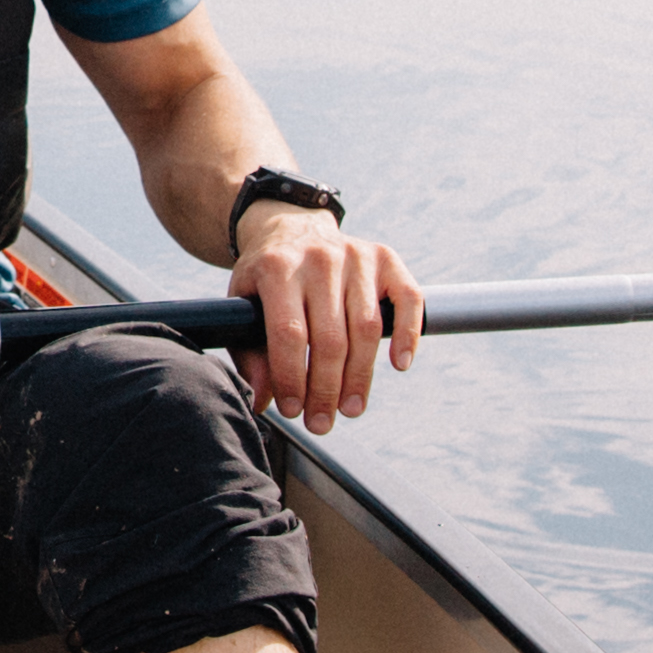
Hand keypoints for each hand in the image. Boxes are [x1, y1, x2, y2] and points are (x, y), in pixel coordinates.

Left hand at [229, 210, 418, 433]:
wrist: (292, 230)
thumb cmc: (266, 280)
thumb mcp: (244, 306)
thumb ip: (250, 354)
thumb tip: (264, 401)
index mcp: (276, 268)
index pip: (289, 333)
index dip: (292, 378)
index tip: (292, 411)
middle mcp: (319, 259)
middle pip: (330, 337)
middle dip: (326, 389)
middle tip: (321, 423)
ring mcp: (356, 255)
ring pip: (367, 327)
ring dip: (360, 376)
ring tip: (351, 409)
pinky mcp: (387, 258)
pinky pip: (408, 299)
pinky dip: (408, 334)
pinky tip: (399, 365)